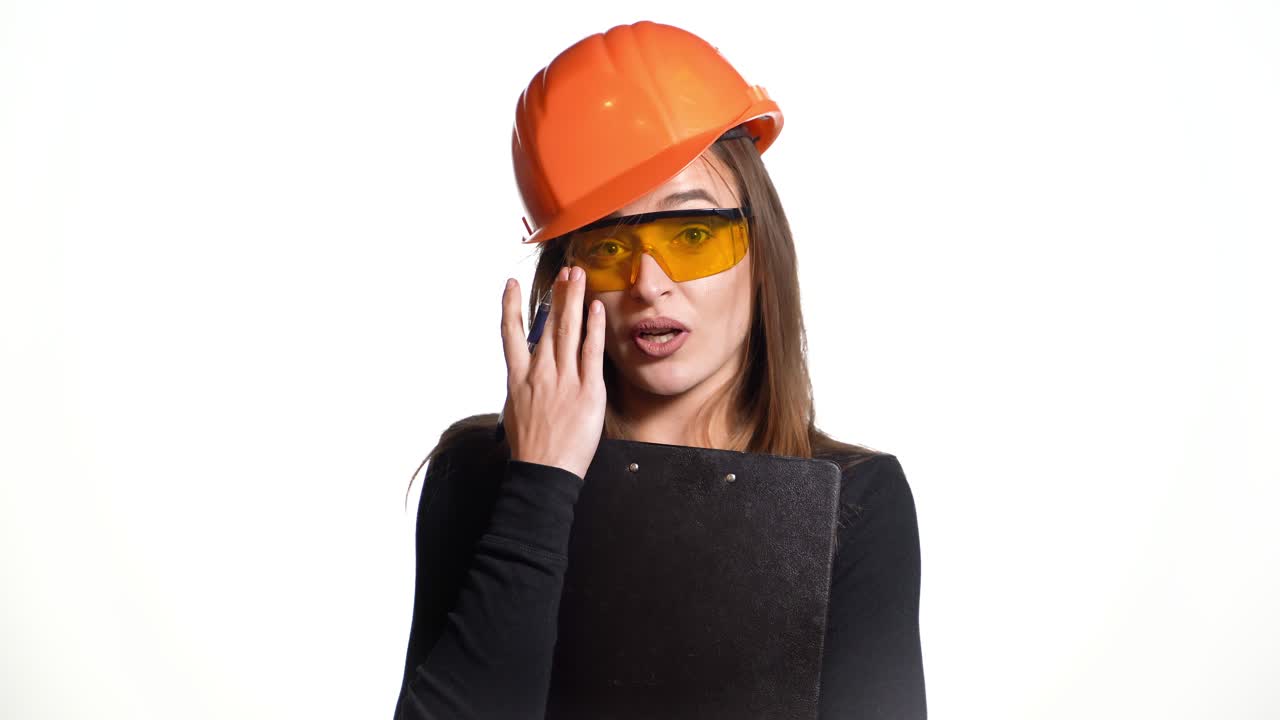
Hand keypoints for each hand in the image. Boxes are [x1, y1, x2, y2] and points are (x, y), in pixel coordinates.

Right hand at [500, 266, 606, 479]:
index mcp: (518, 379)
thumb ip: (523, 390)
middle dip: (558, 295)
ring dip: (574, 300)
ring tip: (579, 276)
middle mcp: (539, 373)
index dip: (510, 306)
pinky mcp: (587, 391)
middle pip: (548, 325)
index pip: (511, 334)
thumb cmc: (532, 451)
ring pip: (568, 331)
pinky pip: (590, 353)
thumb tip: (527, 377)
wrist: (543, 473)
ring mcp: (563, 380)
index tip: (510, 284)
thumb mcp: (516, 413)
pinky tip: (596, 309)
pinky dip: (593, 328)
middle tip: (566, 271)